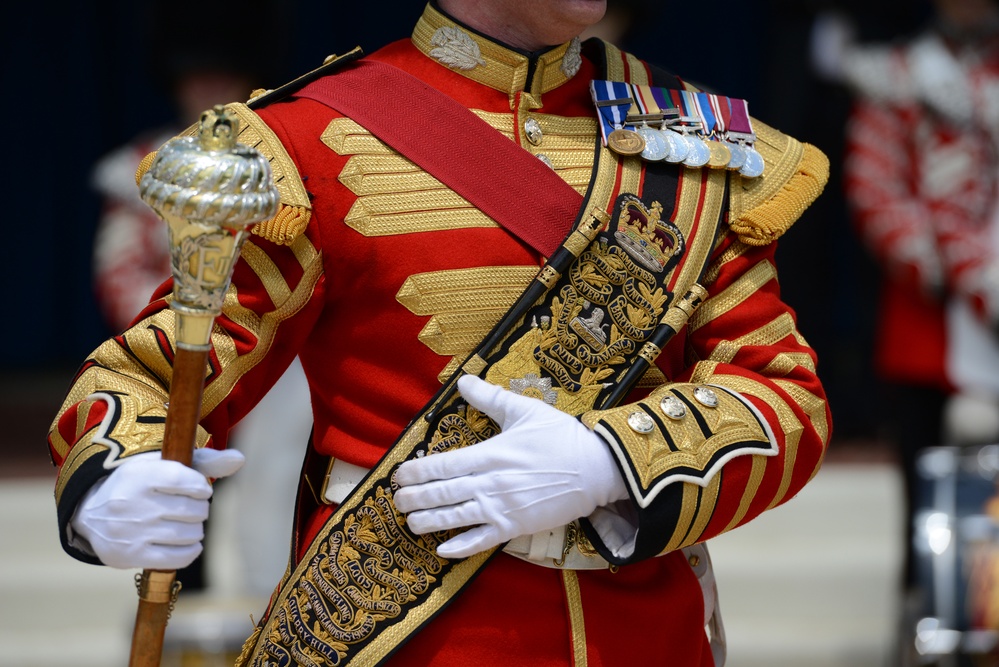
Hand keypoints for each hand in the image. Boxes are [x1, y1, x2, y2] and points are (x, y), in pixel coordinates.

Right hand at [70, 448, 244, 569]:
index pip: (187, 481)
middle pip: (194, 510)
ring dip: (195, 529)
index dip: (201, 487)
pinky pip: (178, 558)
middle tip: (187, 507)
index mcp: (139, 475)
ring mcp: (130, 532)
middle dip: (199, 508)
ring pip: (190, 534)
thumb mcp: (163, 464)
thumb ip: (205, 460)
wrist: (91, 513)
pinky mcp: (130, 556)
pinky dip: (190, 550)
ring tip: (183, 523)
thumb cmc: (140, 484)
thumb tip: (240, 459)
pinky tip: (186, 543)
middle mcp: (131, 503)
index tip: (198, 488)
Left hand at [394, 375, 627, 558]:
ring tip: (410, 522)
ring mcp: (501, 508)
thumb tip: (462, 380)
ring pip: (454, 519)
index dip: (415, 472)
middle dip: (413, 499)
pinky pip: (481, 541)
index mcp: (489, 454)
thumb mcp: (525, 410)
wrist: (597, 469)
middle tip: (396, 500)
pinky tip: (442, 550)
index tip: (398, 474)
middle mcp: (489, 484)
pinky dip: (460, 548)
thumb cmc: (561, 437)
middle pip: (440, 494)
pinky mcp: (515, 527)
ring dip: (428, 522)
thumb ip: (490, 398)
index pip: (441, 466)